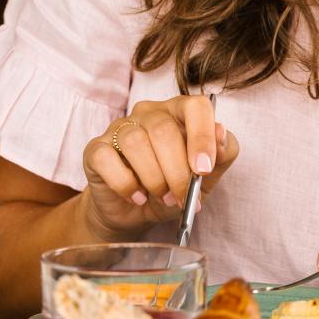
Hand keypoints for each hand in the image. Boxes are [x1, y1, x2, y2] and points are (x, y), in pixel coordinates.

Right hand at [81, 96, 239, 239]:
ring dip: (153, 178)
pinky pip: (107, 159)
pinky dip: (125, 184)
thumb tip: (222, 134)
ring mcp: (120, 128)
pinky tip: (137, 196)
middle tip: (182, 198)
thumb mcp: (206, 178)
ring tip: (162, 197)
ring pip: (136, 142)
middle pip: (163, 130)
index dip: (202, 136)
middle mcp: (148, 113)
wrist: (136, 212)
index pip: (196, 106)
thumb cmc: (173, 187)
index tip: (204, 169)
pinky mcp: (96, 149)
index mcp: (179, 112)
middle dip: (177, 171)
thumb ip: (221, 155)